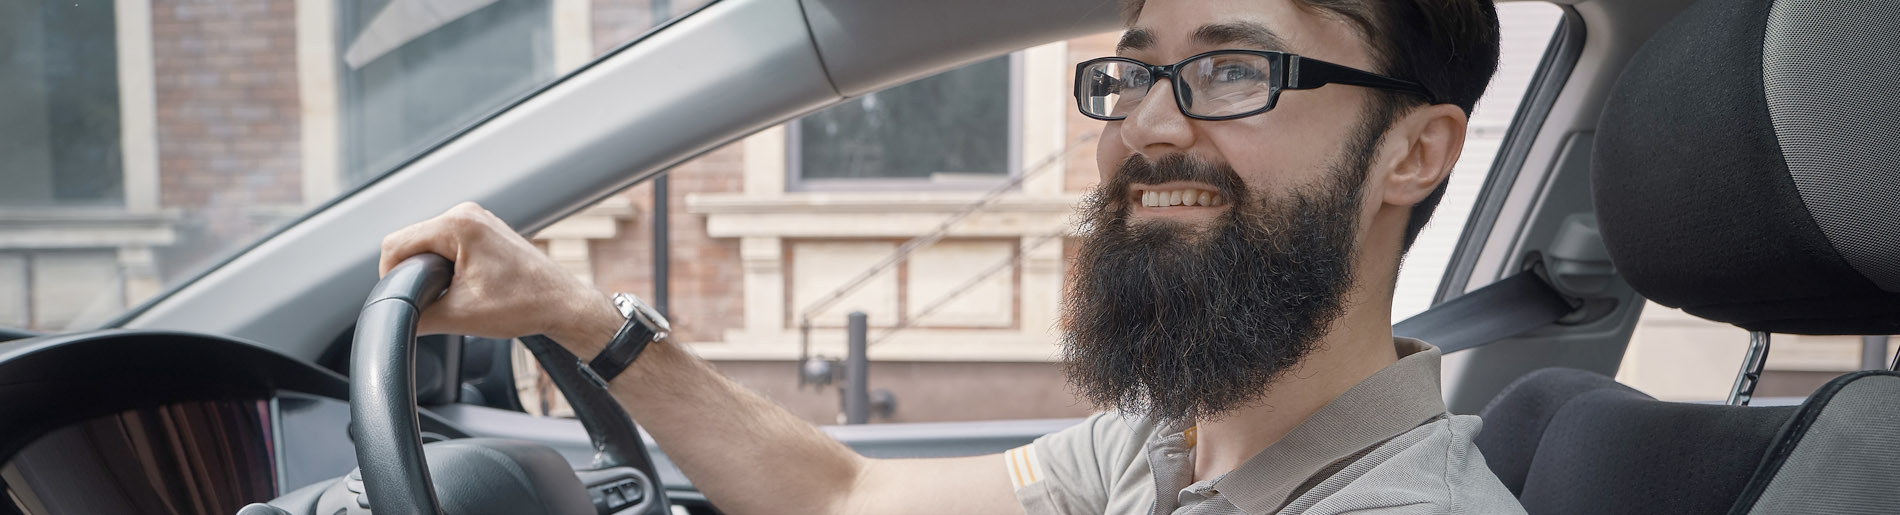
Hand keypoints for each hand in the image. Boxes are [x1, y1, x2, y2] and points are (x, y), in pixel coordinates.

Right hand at [378, 202, 621, 351]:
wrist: (564, 305)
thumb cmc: (524, 305)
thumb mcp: (458, 316)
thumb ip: (416, 315)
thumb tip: (394, 319)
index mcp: (458, 224)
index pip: (395, 244)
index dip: (391, 276)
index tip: (405, 301)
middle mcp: (467, 213)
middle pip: (411, 241)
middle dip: (413, 273)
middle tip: (431, 302)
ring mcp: (478, 220)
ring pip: (429, 244)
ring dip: (430, 270)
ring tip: (451, 295)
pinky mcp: (486, 232)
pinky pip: (448, 245)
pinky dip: (446, 267)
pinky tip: (462, 287)